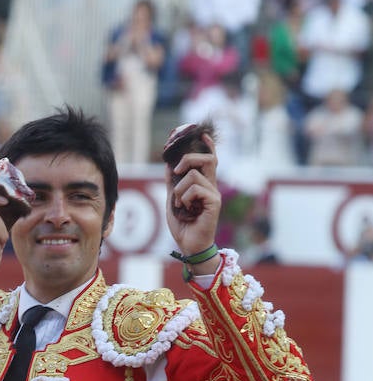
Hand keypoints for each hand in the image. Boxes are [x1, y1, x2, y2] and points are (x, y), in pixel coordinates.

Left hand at [165, 134, 221, 269]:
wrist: (189, 246)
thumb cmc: (183, 226)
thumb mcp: (172, 200)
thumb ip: (172, 183)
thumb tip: (168, 164)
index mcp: (204, 185)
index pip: (209, 159)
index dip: (207, 145)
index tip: (201, 134)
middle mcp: (212, 187)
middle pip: (207, 158)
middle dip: (188, 158)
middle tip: (176, 169)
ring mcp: (214, 194)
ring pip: (194, 175)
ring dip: (179, 189)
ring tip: (179, 204)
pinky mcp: (214, 203)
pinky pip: (195, 189)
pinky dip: (184, 198)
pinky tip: (185, 210)